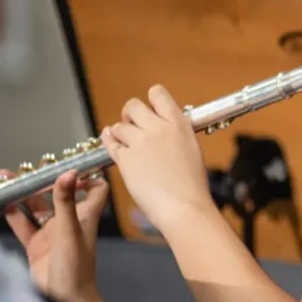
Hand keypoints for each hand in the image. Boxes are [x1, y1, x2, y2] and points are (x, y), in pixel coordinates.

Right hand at [3, 170, 109, 301]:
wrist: (64, 301)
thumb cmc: (76, 268)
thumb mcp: (70, 231)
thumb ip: (66, 202)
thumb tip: (68, 173)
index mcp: (85, 215)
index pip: (95, 188)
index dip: (86, 175)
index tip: (70, 165)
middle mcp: (69, 220)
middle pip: (57, 193)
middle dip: (42, 181)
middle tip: (25, 170)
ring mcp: (51, 232)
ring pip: (35, 206)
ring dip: (22, 194)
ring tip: (4, 179)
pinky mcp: (36, 245)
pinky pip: (22, 224)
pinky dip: (11, 214)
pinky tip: (0, 203)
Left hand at [101, 84, 213, 230]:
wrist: (185, 207)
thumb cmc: (192, 186)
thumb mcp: (192, 149)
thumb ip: (176, 133)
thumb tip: (164, 128)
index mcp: (179, 124)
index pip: (157, 94)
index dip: (150, 102)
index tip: (149, 113)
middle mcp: (159, 128)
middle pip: (133, 106)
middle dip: (129, 115)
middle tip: (132, 129)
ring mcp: (141, 142)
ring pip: (119, 126)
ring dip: (120, 135)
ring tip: (127, 147)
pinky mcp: (126, 159)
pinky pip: (110, 144)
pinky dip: (110, 144)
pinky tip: (112, 147)